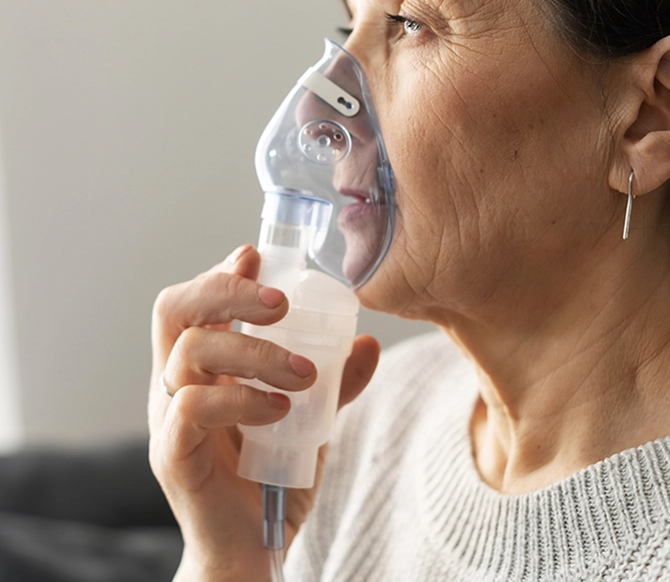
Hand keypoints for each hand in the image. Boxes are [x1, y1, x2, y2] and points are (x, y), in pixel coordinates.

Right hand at [148, 245, 379, 581]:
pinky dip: (241, 398)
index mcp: (204, 365)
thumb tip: (367, 343)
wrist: (253, 548)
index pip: (195, 301)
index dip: (222, 272)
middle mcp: (177, 382)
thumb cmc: (273, 473)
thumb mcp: (311, 418)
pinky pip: (192, 408)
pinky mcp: (173, 455)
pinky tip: (279, 410)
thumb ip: (336, 383)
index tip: (257, 255)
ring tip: (303, 373)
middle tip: (280, 304)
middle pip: (177, 310)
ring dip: (254, 351)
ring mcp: (169, 417)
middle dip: (227, 290)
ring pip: (190, 353)